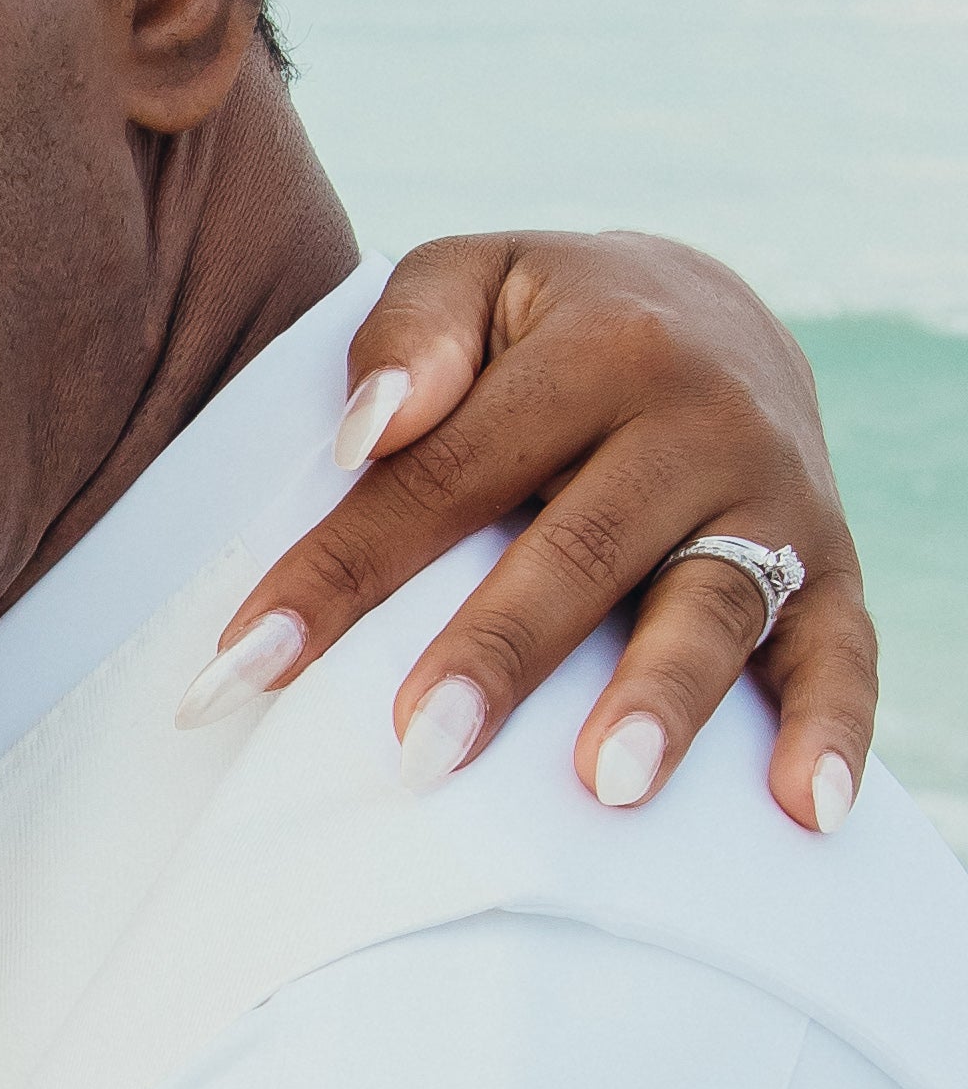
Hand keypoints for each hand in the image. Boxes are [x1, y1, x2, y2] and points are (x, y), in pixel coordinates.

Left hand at [199, 231, 874, 831]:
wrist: (718, 312)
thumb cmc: (549, 322)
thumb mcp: (473, 276)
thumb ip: (411, 332)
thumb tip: (371, 429)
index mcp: (597, 347)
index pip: (444, 475)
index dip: (339, 573)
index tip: (243, 666)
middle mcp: (698, 421)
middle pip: (585, 548)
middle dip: (501, 653)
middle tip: (421, 750)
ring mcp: (776, 498)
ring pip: (717, 605)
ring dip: (663, 698)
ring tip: (603, 785)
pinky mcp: (832, 565)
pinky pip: (844, 652)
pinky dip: (834, 731)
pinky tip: (807, 811)